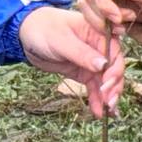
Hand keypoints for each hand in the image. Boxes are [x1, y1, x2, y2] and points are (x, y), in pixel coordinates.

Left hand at [18, 2, 124, 117]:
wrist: (27, 35)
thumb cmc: (44, 29)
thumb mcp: (62, 40)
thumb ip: (82, 53)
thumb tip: (103, 65)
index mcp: (98, 33)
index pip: (114, 53)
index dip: (114, 70)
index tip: (107, 85)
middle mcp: (99, 47)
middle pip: (113, 69)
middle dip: (113, 87)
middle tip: (109, 103)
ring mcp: (92, 61)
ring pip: (105, 81)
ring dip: (107, 96)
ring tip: (107, 111)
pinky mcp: (83, 72)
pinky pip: (93, 87)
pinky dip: (96, 99)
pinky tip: (98, 111)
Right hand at [74, 0, 141, 36]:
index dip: (104, 2)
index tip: (118, 18)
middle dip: (105, 14)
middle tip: (124, 24)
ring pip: (86, 6)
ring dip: (101, 22)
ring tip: (122, 28)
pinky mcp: (98, 3)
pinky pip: (90, 15)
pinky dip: (100, 26)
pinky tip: (116, 31)